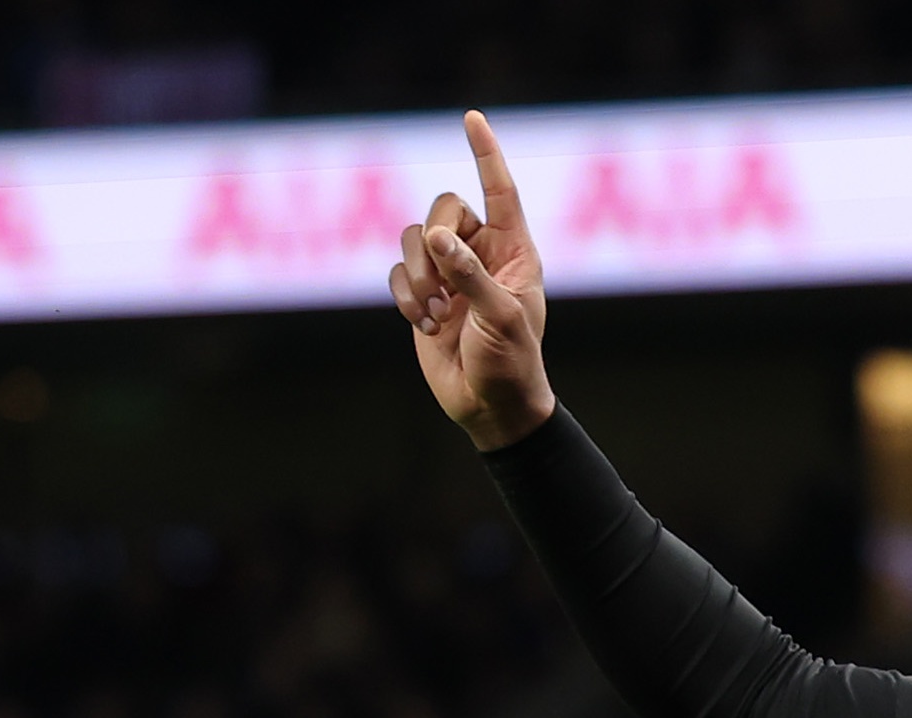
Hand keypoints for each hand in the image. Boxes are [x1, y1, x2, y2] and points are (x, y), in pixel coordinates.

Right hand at [387, 111, 554, 451]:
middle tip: (444, 284)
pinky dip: (403, 294)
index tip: (471, 118)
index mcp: (514, 251)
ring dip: (417, 274)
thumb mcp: (500, 318)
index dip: (486, 154)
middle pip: (444, 208)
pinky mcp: (422, 294)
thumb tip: (437, 237)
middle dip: (436, 242)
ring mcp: (450, 273)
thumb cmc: (512, 362)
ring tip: (433, 313)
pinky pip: (397, 270)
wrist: (490, 406)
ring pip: (414, 238)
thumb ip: (470, 275)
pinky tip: (422, 323)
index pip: (500, 190)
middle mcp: (481, 253)